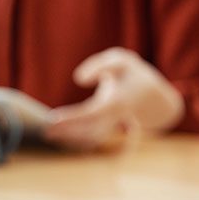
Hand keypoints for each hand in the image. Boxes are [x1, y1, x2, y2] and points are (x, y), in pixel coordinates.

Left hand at [46, 47, 183, 148]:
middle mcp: (115, 119)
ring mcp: (112, 128)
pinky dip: (74, 138)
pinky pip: (90, 139)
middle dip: (68, 132)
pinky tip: (58, 135)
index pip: (92, 113)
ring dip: (69, 138)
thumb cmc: (132, 74)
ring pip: (89, 138)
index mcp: (118, 102)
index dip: (73, 117)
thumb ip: (99, 65)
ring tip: (48, 134)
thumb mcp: (121, 60)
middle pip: (89, 131)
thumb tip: (78, 79)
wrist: (152, 97)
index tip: (53, 118)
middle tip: (46, 131)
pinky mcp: (107, 132)